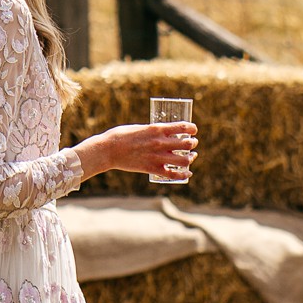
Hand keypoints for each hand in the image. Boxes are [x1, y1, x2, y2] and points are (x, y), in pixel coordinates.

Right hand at [75, 121, 198, 181]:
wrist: (108, 150)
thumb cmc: (121, 136)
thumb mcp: (140, 128)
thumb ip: (153, 131)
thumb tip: (163, 133)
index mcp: (157, 129)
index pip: (182, 127)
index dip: (192, 129)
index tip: (193, 130)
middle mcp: (160, 142)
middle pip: (187, 144)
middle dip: (192, 143)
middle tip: (192, 143)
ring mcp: (157, 157)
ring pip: (184, 160)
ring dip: (191, 158)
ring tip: (191, 157)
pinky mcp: (152, 168)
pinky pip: (173, 174)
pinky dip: (183, 174)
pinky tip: (187, 173)